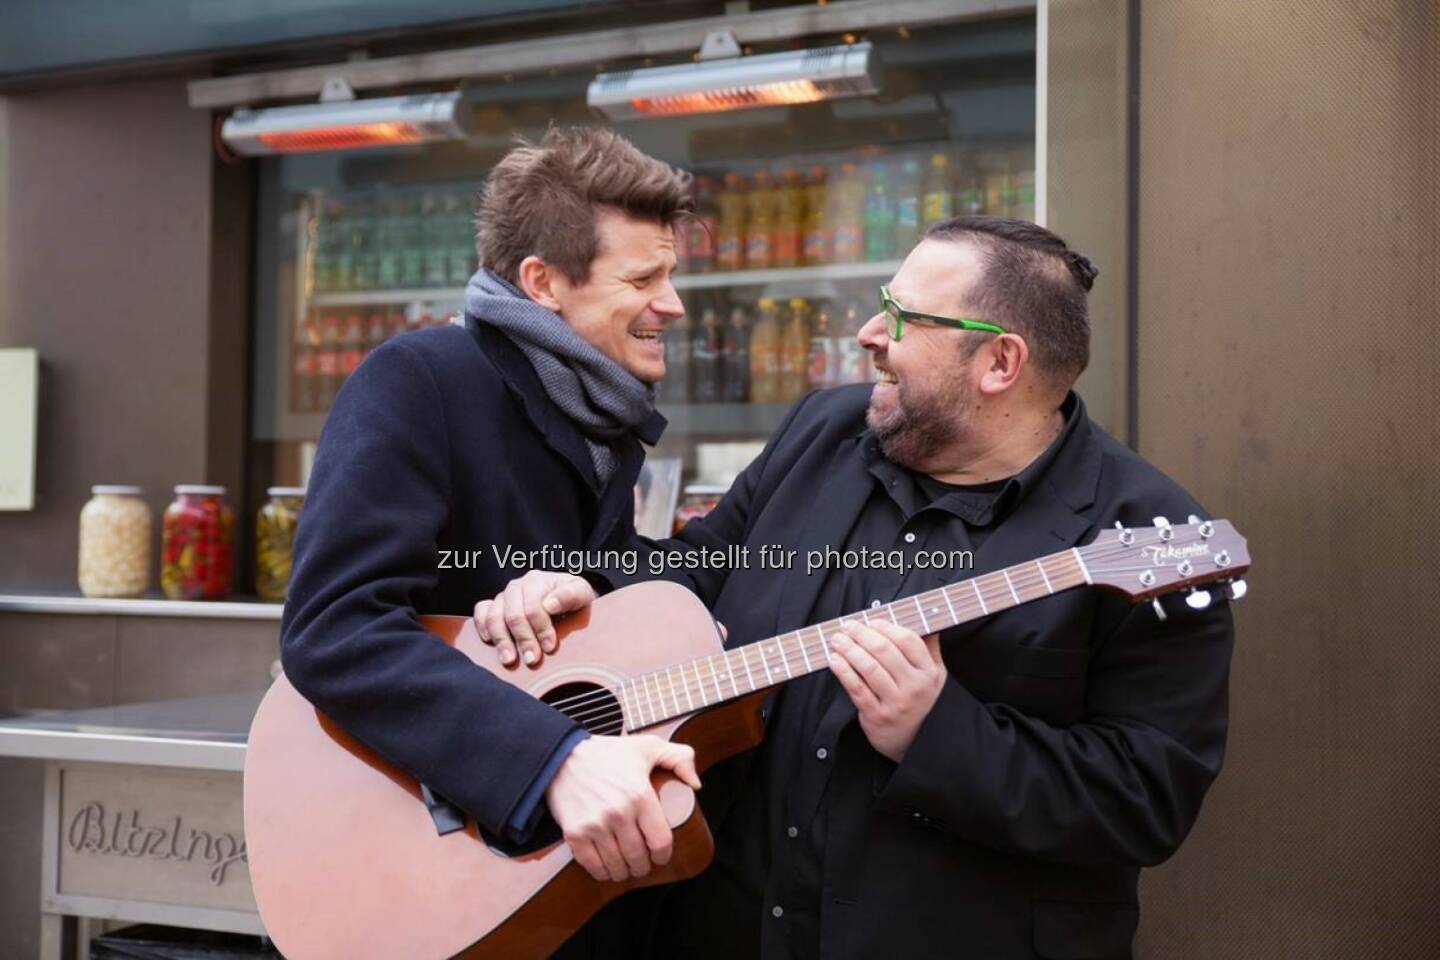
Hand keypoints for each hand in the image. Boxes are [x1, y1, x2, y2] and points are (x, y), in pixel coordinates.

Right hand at [473, 570, 595, 666]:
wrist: (565, 598)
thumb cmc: (573, 598)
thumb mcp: (582, 594)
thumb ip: (572, 595)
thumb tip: (550, 604)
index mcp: (537, 581)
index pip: (535, 607)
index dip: (541, 629)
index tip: (549, 647)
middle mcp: (517, 586)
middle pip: (514, 615)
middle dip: (523, 639)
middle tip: (531, 659)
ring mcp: (503, 596)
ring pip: (494, 616)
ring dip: (501, 640)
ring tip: (509, 660)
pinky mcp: (493, 605)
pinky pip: (481, 612)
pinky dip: (482, 626)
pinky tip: (490, 642)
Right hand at [545, 735, 701, 882]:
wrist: (563, 756)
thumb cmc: (608, 753)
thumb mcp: (648, 746)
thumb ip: (680, 757)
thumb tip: (695, 784)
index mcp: (639, 795)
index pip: (660, 841)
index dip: (664, 855)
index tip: (661, 856)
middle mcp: (618, 813)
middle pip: (639, 857)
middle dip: (643, 866)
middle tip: (643, 863)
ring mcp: (595, 826)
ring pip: (617, 865)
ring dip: (624, 872)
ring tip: (627, 868)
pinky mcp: (575, 834)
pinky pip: (593, 865)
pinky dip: (602, 872)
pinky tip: (607, 869)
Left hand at [828, 618, 946, 762]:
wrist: (915, 744)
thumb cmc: (921, 702)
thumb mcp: (936, 676)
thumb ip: (930, 649)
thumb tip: (926, 622)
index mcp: (929, 672)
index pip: (908, 640)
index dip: (886, 627)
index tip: (871, 621)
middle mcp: (914, 687)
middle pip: (884, 651)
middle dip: (862, 634)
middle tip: (847, 626)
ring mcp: (896, 703)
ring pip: (869, 668)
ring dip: (849, 649)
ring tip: (837, 640)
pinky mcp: (876, 716)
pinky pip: (856, 688)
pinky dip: (843, 671)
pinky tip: (834, 659)